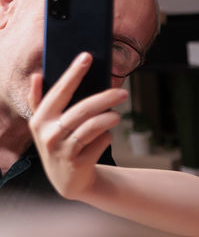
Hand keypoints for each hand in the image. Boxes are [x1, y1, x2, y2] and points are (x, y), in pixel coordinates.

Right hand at [28, 52, 127, 198]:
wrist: (69, 180)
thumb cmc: (61, 143)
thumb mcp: (47, 125)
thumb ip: (40, 100)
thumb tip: (37, 75)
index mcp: (39, 118)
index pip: (59, 91)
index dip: (73, 73)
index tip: (87, 56)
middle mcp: (47, 133)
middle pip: (83, 109)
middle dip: (105, 98)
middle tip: (123, 93)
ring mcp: (61, 149)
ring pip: (93, 126)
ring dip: (110, 119)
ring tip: (117, 117)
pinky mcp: (77, 162)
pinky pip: (100, 142)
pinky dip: (107, 137)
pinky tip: (105, 138)